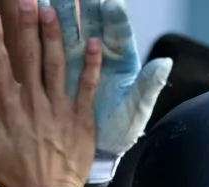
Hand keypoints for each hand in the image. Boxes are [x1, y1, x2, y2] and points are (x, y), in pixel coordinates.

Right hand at [0, 0, 101, 186]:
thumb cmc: (11, 175)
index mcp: (7, 107)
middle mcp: (32, 104)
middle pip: (29, 57)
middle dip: (26, 25)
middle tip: (27, 0)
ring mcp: (58, 111)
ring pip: (57, 66)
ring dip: (55, 37)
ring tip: (53, 11)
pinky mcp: (81, 120)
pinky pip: (87, 88)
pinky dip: (92, 66)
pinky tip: (95, 43)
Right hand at [48, 0, 171, 155]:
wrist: (101, 149)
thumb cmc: (122, 127)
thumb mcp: (137, 109)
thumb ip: (149, 85)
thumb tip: (165, 63)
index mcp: (121, 59)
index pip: (118, 31)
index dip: (115, 17)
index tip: (111, 3)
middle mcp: (99, 55)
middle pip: (91, 23)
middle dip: (83, 4)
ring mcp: (78, 64)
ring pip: (69, 35)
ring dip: (61, 17)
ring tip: (49, 3)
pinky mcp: (61, 77)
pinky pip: (56, 57)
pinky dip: (51, 42)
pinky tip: (43, 25)